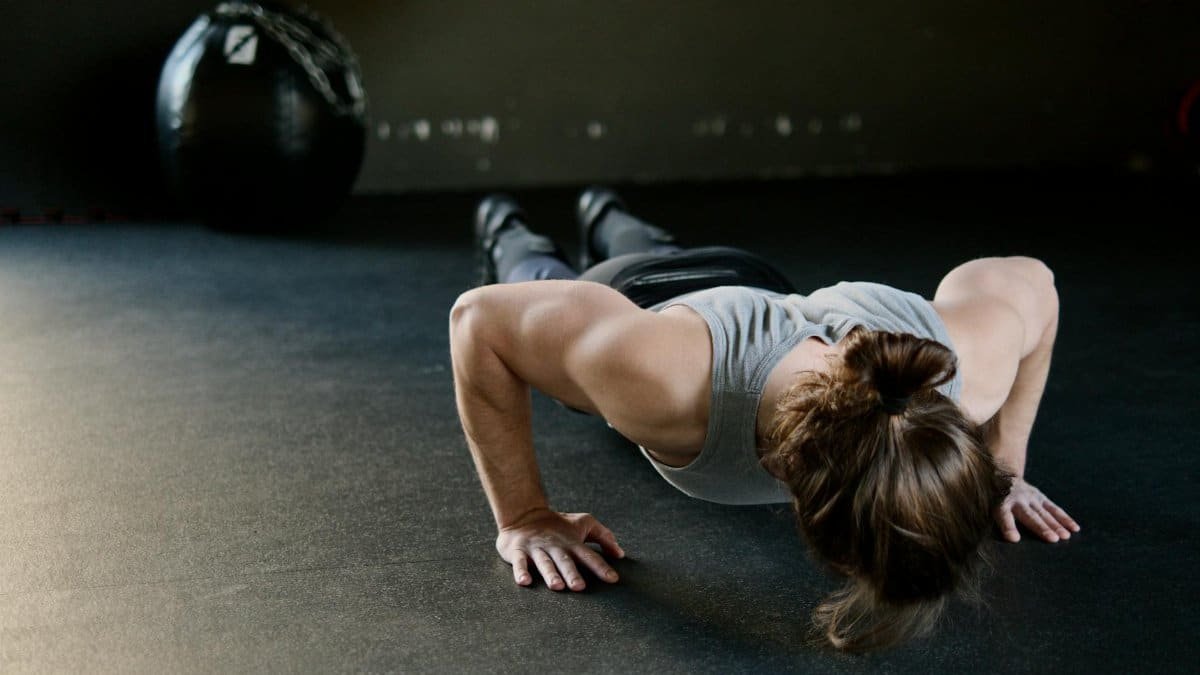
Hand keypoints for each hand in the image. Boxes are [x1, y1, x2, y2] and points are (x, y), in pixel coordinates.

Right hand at [496, 508, 624, 590]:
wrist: (524, 513)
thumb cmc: (558, 523)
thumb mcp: (583, 523)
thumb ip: (603, 536)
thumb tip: (621, 553)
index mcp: (572, 542)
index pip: (589, 555)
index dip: (601, 567)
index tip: (613, 579)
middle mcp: (555, 546)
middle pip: (565, 561)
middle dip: (572, 573)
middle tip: (580, 587)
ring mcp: (536, 549)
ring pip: (544, 562)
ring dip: (550, 574)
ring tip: (557, 586)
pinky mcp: (518, 551)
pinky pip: (519, 562)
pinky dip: (521, 571)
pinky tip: (524, 581)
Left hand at [995, 477, 1079, 542]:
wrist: (1001, 477)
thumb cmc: (992, 500)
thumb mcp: (986, 507)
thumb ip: (992, 521)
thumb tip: (998, 538)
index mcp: (1000, 504)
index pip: (1003, 516)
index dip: (1008, 527)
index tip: (1013, 539)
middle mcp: (1017, 500)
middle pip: (1030, 516)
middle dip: (1041, 528)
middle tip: (1052, 539)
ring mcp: (1031, 497)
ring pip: (1044, 513)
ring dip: (1056, 525)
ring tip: (1065, 536)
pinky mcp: (1040, 497)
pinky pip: (1054, 509)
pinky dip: (1065, 518)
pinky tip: (1074, 528)